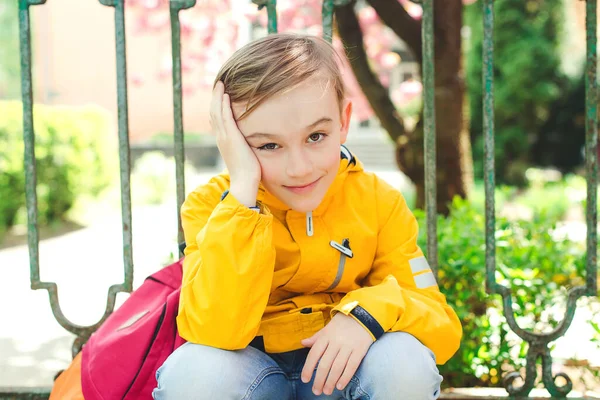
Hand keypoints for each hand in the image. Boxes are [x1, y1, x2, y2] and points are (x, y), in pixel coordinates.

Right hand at [210, 81, 260, 206]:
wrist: (244, 183)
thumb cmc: (248, 173)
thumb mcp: (245, 156)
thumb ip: (246, 147)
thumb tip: (251, 144)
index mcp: (224, 142)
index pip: (217, 120)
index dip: (217, 107)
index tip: (220, 96)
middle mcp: (221, 138)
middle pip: (214, 113)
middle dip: (216, 98)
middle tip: (218, 84)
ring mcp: (224, 137)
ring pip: (217, 112)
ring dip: (218, 97)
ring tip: (220, 84)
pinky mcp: (231, 138)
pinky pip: (225, 117)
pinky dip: (223, 105)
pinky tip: (225, 95)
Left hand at [300, 312, 373, 395]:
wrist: (363, 315)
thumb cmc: (342, 324)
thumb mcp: (327, 328)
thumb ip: (316, 338)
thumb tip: (302, 343)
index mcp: (326, 336)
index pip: (314, 354)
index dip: (308, 367)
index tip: (305, 379)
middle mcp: (336, 341)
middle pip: (325, 363)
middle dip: (319, 379)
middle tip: (316, 391)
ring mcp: (348, 346)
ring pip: (337, 367)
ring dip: (331, 381)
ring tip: (326, 391)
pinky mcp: (360, 350)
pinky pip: (352, 366)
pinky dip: (345, 377)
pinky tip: (340, 386)